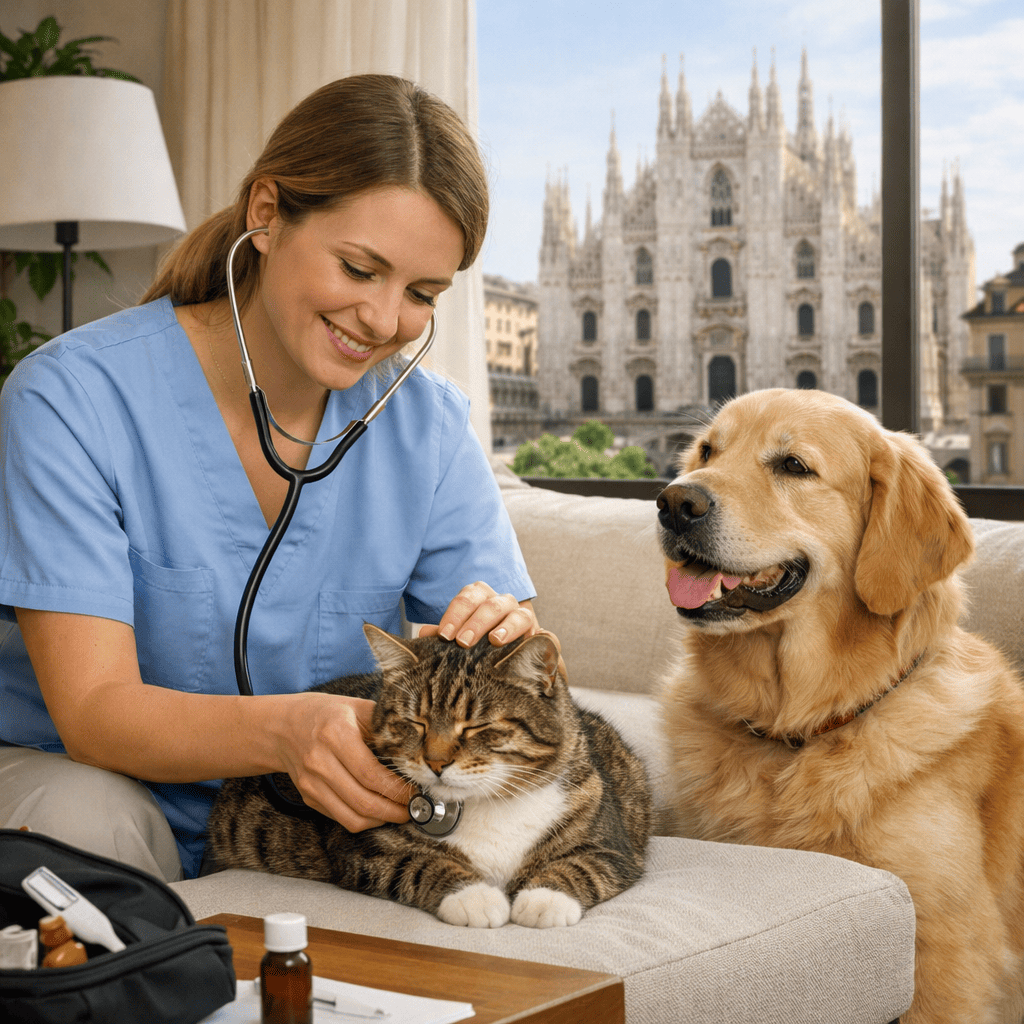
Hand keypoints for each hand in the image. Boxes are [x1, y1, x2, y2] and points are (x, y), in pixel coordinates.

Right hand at [276, 692, 413, 831]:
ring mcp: (311, 783)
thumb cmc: (327, 713)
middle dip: (394, 811)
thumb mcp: (357, 707)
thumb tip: (418, 749)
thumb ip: (386, 725)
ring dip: (380, 821)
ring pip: (352, 818)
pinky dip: (363, 819)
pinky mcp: (308, 797)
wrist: (284, 726)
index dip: (397, 789)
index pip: (371, 774)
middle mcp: (319, 762)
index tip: (416, 792)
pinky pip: (340, 818)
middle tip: (414, 809)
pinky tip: (379, 810)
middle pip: (363, 801)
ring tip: (399, 813)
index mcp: (334, 734)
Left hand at [419, 584, 566, 678]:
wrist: (509, 652)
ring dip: (501, 624)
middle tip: (462, 642)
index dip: (454, 616)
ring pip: (509, 609)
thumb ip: (444, 634)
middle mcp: (497, 599)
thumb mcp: (460, 636)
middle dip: (474, 622)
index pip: (465, 599)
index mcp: (477, 597)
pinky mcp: (532, 626)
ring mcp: (516, 611)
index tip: (444, 635)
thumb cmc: (478, 642)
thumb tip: (423, 634)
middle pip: (487, 603)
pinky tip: (511, 642)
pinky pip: (528, 622)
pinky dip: (519, 631)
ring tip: (493, 640)